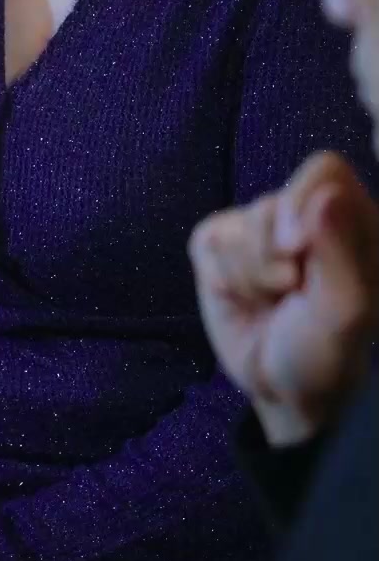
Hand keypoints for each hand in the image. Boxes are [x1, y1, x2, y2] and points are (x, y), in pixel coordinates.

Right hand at [189, 152, 378, 445]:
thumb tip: (327, 192)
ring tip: (270, 302)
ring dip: (250, 276)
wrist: (280, 390)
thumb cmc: (326, 353)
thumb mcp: (345, 312)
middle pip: (272, 201)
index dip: (302, 200)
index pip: (324, 170)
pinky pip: (208, 241)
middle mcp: (307, 216)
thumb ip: (340, 251)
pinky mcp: (221, 246)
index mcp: (352, 221)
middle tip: (289, 291)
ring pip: (238, 225)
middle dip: (271, 254)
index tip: (296, 248)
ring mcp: (260, 229)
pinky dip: (222, 278)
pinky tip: (241, 298)